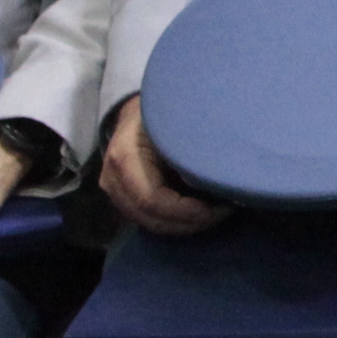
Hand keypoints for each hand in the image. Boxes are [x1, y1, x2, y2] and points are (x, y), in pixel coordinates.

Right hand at [97, 95, 229, 235]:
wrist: (135, 112)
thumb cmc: (161, 113)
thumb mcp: (175, 123)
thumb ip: (189, 148)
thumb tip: (219, 176)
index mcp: (124, 158)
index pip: (152, 200)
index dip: (185, 211)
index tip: (217, 208)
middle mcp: (113, 180)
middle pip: (152, 219)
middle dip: (190, 223)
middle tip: (223, 212)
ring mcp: (114, 193)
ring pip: (151, 224)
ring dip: (186, 225)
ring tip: (216, 213)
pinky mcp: (122, 200)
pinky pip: (150, 219)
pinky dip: (177, 221)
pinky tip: (200, 212)